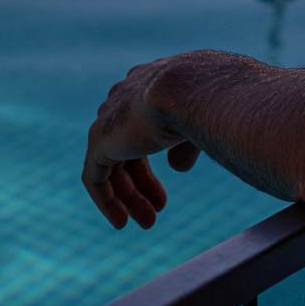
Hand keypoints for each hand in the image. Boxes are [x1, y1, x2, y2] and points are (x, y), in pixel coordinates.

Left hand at [82, 59, 202, 228]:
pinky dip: (106, 199)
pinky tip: (121, 222)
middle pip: (126, 147)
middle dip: (142, 183)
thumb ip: (185, 145)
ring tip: (147, 222)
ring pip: (111, 164)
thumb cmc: (210, 100)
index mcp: (149, 83)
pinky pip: (94, 176)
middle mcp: (125, 96)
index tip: (170, 183)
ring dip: (128, 196)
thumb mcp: (200, 124)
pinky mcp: (99, 138)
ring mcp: (110, 116)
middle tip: (157, 212)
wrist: (194, 89)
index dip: (155, 157)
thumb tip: (177, 168)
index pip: (144, 126)